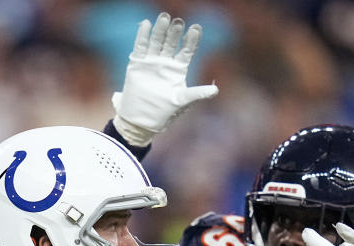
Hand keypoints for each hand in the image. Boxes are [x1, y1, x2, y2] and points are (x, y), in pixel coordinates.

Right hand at [112, 12, 218, 145]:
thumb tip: (216, 90)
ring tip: (164, 17)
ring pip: (156, 41)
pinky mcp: (137, 64)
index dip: (191, 40)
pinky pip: (140, 47)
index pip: (186, 50)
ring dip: (160, 30)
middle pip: (172, 43)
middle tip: (179, 22)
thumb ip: (197, 94)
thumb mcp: (181, 101)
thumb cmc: (163, 113)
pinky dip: (142, 36)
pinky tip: (146, 24)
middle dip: (175, 32)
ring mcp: (151, 62)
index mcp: (178, 70)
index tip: (196, 28)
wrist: (140, 121)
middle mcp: (165, 63)